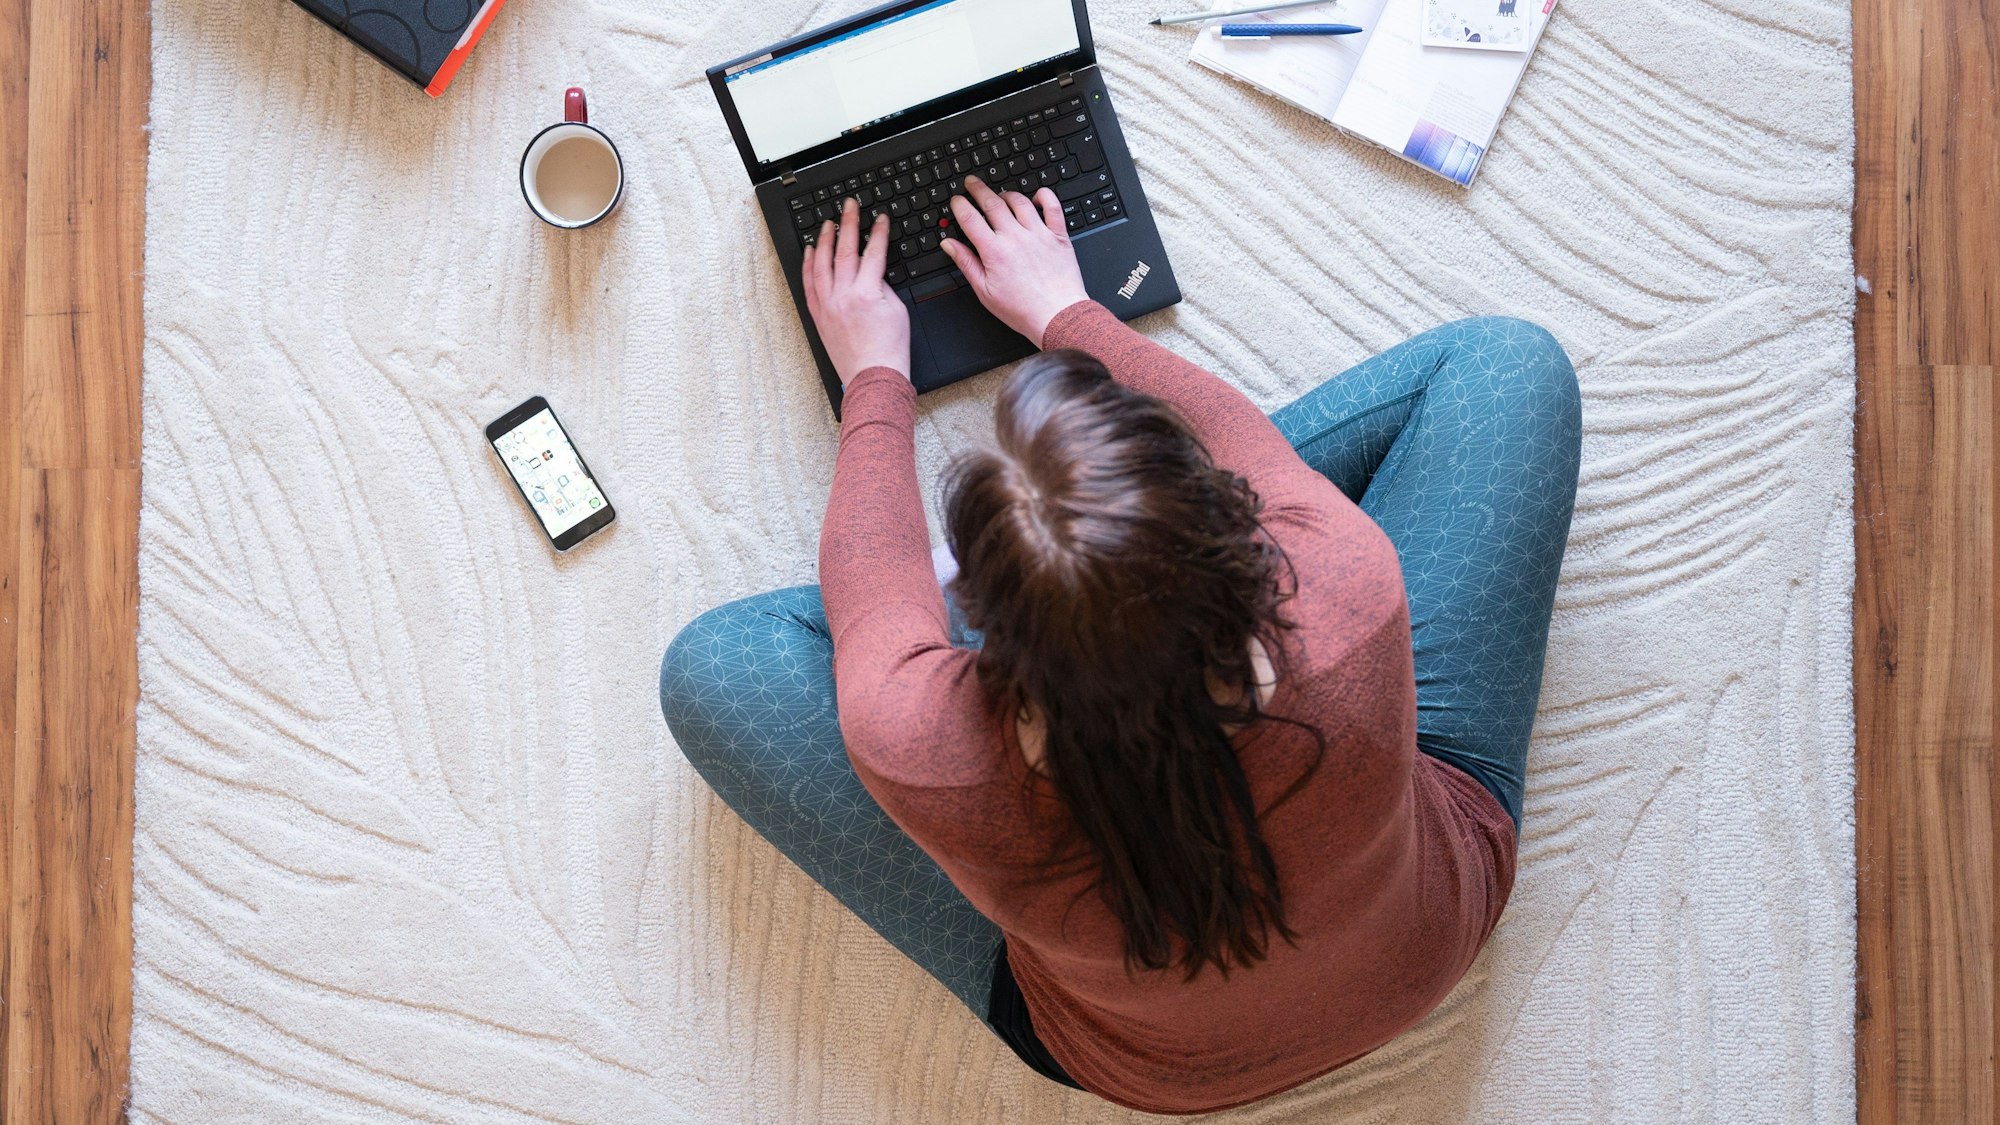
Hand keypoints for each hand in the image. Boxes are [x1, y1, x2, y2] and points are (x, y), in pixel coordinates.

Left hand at [803, 198, 911, 385]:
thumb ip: (883, 286)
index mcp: (867, 293)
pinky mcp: (819, 315)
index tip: (880, 218)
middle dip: (848, 223)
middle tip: (849, 206)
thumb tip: (871, 271)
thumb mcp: (897, 310)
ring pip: (821, 263)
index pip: (873, 252)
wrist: (873, 376)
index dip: (878, 231)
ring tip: (827, 223)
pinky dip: (808, 265)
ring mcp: (828, 305)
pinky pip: (809, 284)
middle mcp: (843, 295)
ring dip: (824, 239)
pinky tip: (810, 251)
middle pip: (845, 250)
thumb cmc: (890, 349)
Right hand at [941, 176, 1089, 347]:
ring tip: (1000, 194)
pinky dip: (1044, 196)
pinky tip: (1037, 196)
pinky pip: (1052, 206)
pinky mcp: (1058, 236)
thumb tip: (949, 244)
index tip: (956, 200)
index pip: (970, 218)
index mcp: (994, 251)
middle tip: (971, 183)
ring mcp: (1038, 234)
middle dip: (978, 189)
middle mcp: (1015, 237)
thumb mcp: (985, 291)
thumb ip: (966, 263)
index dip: (960, 205)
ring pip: (1019, 201)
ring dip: (1007, 193)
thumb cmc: (1022, 309)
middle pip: (992, 203)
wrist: (1057, 316)